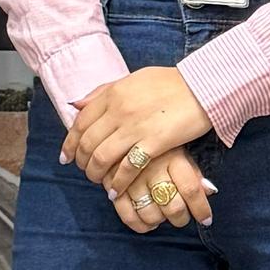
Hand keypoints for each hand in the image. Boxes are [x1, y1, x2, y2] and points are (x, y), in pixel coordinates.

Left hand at [63, 65, 215, 234]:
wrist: (203, 86)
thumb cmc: (170, 83)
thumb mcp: (133, 79)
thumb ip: (104, 91)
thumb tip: (77, 105)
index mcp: (113, 93)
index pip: (81, 122)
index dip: (70, 143)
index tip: (66, 158)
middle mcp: (119, 109)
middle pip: (88, 143)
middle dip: (82, 162)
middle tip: (85, 172)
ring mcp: (136, 127)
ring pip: (102, 157)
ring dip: (96, 174)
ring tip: (99, 182)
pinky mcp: (154, 142)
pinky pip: (127, 167)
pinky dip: (118, 182)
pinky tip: (116, 190)